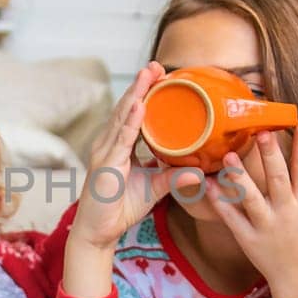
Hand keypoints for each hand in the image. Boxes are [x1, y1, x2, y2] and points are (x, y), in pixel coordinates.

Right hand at [66, 62, 200, 297]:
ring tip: (149, 74)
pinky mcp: (105, 166)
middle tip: (157, 64)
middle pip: (127, 109)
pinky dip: (130, 122)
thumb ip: (174, 178)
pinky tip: (139, 106)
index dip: (146, 94)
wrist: (97, 233)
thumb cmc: (119, 209)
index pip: (134, 114)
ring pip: (123, 118)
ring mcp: (105, 153)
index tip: (161, 76)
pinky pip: (121, 140)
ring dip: (137, 95)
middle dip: (142, 86)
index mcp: (119, 146)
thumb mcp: (153, 189)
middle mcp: (109, 144)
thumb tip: (200, 172)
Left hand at [205, 119, 297, 297]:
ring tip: (228, 156)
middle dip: (271, 156)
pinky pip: (232, 218)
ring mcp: (267, 227)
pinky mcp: (248, 239)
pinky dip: (220, 202)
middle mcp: (287, 213)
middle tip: (261, 132)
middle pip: (278, 180)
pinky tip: (208, 185)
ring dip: (239, 177)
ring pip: (251, 199)